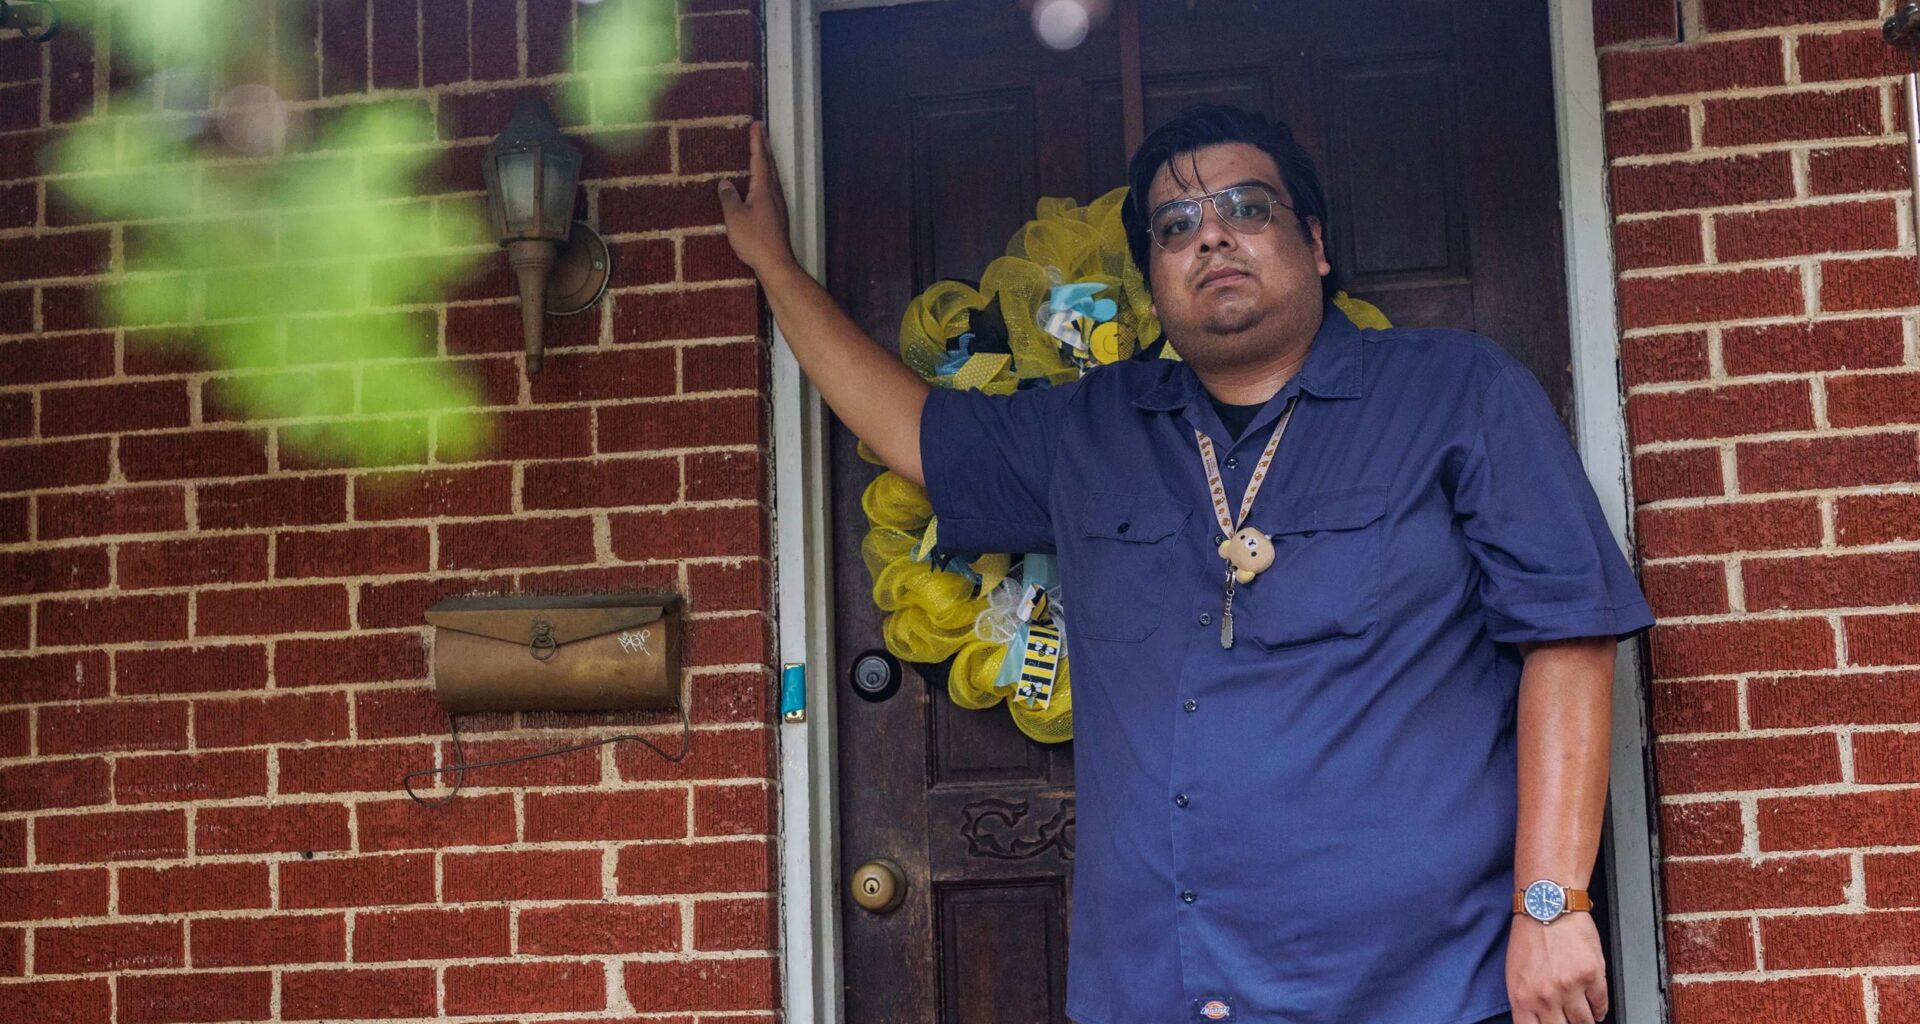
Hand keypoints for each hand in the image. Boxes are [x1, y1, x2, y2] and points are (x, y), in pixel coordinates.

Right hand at [718, 121, 796, 274]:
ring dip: (766, 163)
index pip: (759, 159)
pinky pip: (770, 190)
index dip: (757, 141)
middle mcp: (774, 194)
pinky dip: (765, 179)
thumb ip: (728, 198)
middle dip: (764, 148)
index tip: (756, 124)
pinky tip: (761, 186)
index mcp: (763, 189)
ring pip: (772, 178)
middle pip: (769, 165)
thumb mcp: (734, 217)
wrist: (775, 263)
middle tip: (760, 132)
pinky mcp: (777, 217)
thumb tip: (725, 183)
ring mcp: (777, 206)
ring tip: (761, 154)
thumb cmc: (754, 240)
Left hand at [1506, 913, 1607, 1023]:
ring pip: (1584, 1022)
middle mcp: (1545, 997)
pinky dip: (1600, 1009)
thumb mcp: (1515, 973)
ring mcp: (1570, 988)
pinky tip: (1595, 1006)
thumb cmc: (1529, 936)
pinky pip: (1601, 1005)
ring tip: (1585, 1016)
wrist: (1547, 906)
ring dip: (1586, 1021)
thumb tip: (1537, 1020)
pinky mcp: (1592, 976)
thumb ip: (1526, 1001)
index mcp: (1522, 998)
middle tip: (1570, 1020)